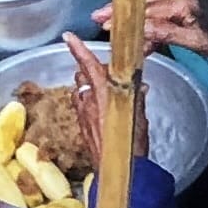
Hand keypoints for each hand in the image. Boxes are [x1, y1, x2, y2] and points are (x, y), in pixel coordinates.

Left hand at [62, 34, 146, 165]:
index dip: (78, 49)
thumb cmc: (132, 143)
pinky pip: (80, 106)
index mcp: (102, 93)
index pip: (88, 65)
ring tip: (105, 91)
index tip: (68, 36)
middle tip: (108, 73)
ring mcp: (82, 114)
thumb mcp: (139, 115)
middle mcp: (88, 101)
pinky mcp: (80, 125)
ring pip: (80, 90)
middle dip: (91, 70)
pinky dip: (88, 101)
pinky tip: (101, 109)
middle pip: (83, 75)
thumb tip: (140, 86)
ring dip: (88, 86)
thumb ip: (136, 97)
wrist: (118, 170)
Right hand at [103, 0, 207, 59]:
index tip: (106, 24)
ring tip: (113, 28)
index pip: (149, 10)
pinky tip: (143, 42)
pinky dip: (150, 28)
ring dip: (134, 20)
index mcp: (186, 4)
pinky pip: (165, 19)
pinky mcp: (193, 17)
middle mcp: (185, 1)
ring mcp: (189, 8)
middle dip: (123, 11)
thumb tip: (140, 28)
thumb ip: (170, 33)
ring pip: (154, 11)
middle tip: (98, 17)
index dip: (126, 17)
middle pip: (148, 4)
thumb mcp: (200, 43)